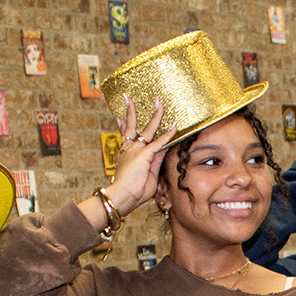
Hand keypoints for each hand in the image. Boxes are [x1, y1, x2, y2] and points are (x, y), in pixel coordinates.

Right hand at [108, 96, 177, 213]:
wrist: (123, 196)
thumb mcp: (146, 174)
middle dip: (131, 111)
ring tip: (158, 102)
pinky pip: (160, 142)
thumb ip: (154, 162)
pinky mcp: (145, 154)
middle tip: (129, 99)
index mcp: (126, 154)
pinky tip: (175, 126)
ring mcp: (136, 150)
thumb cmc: (133, 191)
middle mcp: (129, 149)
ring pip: (147, 128)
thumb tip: (162, 151)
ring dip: (155, 115)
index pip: (126, 136)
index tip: (120, 118)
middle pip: (131, 126)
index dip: (124, 126)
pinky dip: (168, 135)